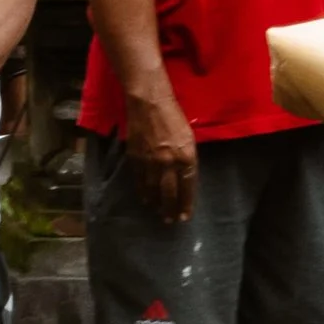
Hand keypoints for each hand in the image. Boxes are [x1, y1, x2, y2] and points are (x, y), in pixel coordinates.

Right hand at [124, 86, 199, 223]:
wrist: (148, 103)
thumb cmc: (173, 117)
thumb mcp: (188, 139)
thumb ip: (187, 159)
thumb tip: (183, 176)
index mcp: (186, 158)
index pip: (187, 188)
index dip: (185, 204)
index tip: (183, 216)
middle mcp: (169, 163)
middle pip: (170, 193)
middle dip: (169, 209)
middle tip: (169, 220)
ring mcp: (150, 161)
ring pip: (152, 189)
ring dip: (155, 202)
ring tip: (157, 212)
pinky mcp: (135, 157)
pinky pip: (139, 179)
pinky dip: (142, 191)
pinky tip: (144, 197)